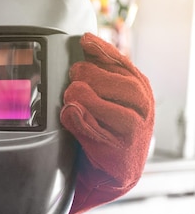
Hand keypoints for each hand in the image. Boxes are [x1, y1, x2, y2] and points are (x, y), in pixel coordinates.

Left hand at [61, 33, 154, 213]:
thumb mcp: (108, 96)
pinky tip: (70, 114)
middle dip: (88, 77)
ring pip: (104, 104)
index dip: (101, 50)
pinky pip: (93, 130)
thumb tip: (86, 40)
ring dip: (82, 98)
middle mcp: (142, 106)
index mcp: (139, 87)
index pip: (121, 62)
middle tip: (73, 80)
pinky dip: (78, 121)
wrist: (111, 172)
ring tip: (70, 99)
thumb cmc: (106, 128)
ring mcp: (134, 128)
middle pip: (114, 81)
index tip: (84, 41)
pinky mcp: (119, 149)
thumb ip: (99, 72)